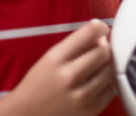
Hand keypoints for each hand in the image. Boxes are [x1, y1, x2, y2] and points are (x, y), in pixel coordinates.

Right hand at [0, 18, 116, 115]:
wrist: (26, 115)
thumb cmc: (39, 84)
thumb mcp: (50, 57)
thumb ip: (75, 44)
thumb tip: (103, 35)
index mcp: (57, 58)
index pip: (90, 33)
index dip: (101, 28)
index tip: (102, 30)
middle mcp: (69, 76)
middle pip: (103, 51)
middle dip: (102, 48)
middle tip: (95, 52)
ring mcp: (80, 95)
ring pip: (109, 71)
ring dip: (104, 68)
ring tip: (92, 71)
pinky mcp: (89, 110)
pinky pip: (110, 90)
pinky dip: (105, 86)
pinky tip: (93, 86)